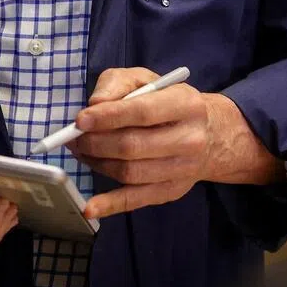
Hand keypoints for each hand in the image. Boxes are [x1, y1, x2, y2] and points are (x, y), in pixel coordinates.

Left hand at [70, 67, 282, 219]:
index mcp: (185, 104)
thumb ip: (118, 84)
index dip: (108, 117)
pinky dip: (110, 205)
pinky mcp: (171, 191)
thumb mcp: (147, 79)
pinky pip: (136, 201)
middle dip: (96, 142)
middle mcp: (189, 139)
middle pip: (133, 146)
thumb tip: (93, 105)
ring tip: (81, 151)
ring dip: (97, 163)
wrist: (210, 133)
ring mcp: (182, 170)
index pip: (143, 112)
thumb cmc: (168, 101)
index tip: (80, 120)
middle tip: (75, 137)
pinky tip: (89, 207)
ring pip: (130, 173)